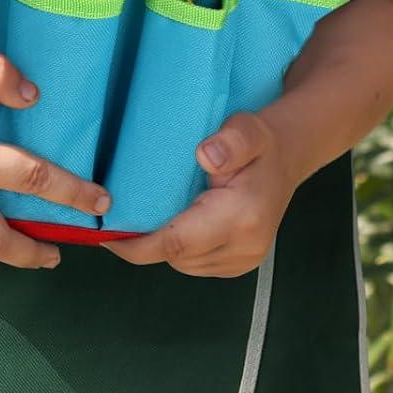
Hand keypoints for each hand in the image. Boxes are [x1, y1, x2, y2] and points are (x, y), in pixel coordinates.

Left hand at [102, 111, 298, 277]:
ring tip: (141, 218)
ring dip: (161, 246)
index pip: (177, 242)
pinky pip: (195, 265)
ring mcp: (244, 261)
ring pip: (184, 265)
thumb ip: (230, 141)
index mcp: (243, 218)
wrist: (287, 158)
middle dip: (144, 242)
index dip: (137, 242)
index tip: (105, 230)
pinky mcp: (239, 265)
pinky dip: (178, 249)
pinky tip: (170, 224)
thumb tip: (206, 155)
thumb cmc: (261, 142)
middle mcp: (245, 248)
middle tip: (117, 217)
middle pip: (176, 257)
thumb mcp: (247, 128)